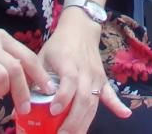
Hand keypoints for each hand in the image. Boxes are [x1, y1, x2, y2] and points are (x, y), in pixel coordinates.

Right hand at [0, 29, 51, 116]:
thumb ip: (11, 63)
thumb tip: (37, 83)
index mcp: (0, 37)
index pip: (28, 57)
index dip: (40, 76)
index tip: (48, 91)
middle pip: (16, 69)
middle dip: (24, 92)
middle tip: (25, 107)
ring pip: (1, 78)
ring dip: (2, 92)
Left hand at [38, 9, 129, 133]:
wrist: (79, 29)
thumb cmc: (58, 45)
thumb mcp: (42, 56)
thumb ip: (37, 78)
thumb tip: (27, 101)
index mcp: (68, 62)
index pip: (69, 81)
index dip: (63, 97)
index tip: (53, 111)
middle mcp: (85, 71)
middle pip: (83, 97)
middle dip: (74, 120)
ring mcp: (96, 76)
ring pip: (93, 101)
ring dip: (85, 121)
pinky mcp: (103, 79)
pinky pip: (110, 93)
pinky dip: (117, 104)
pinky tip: (124, 114)